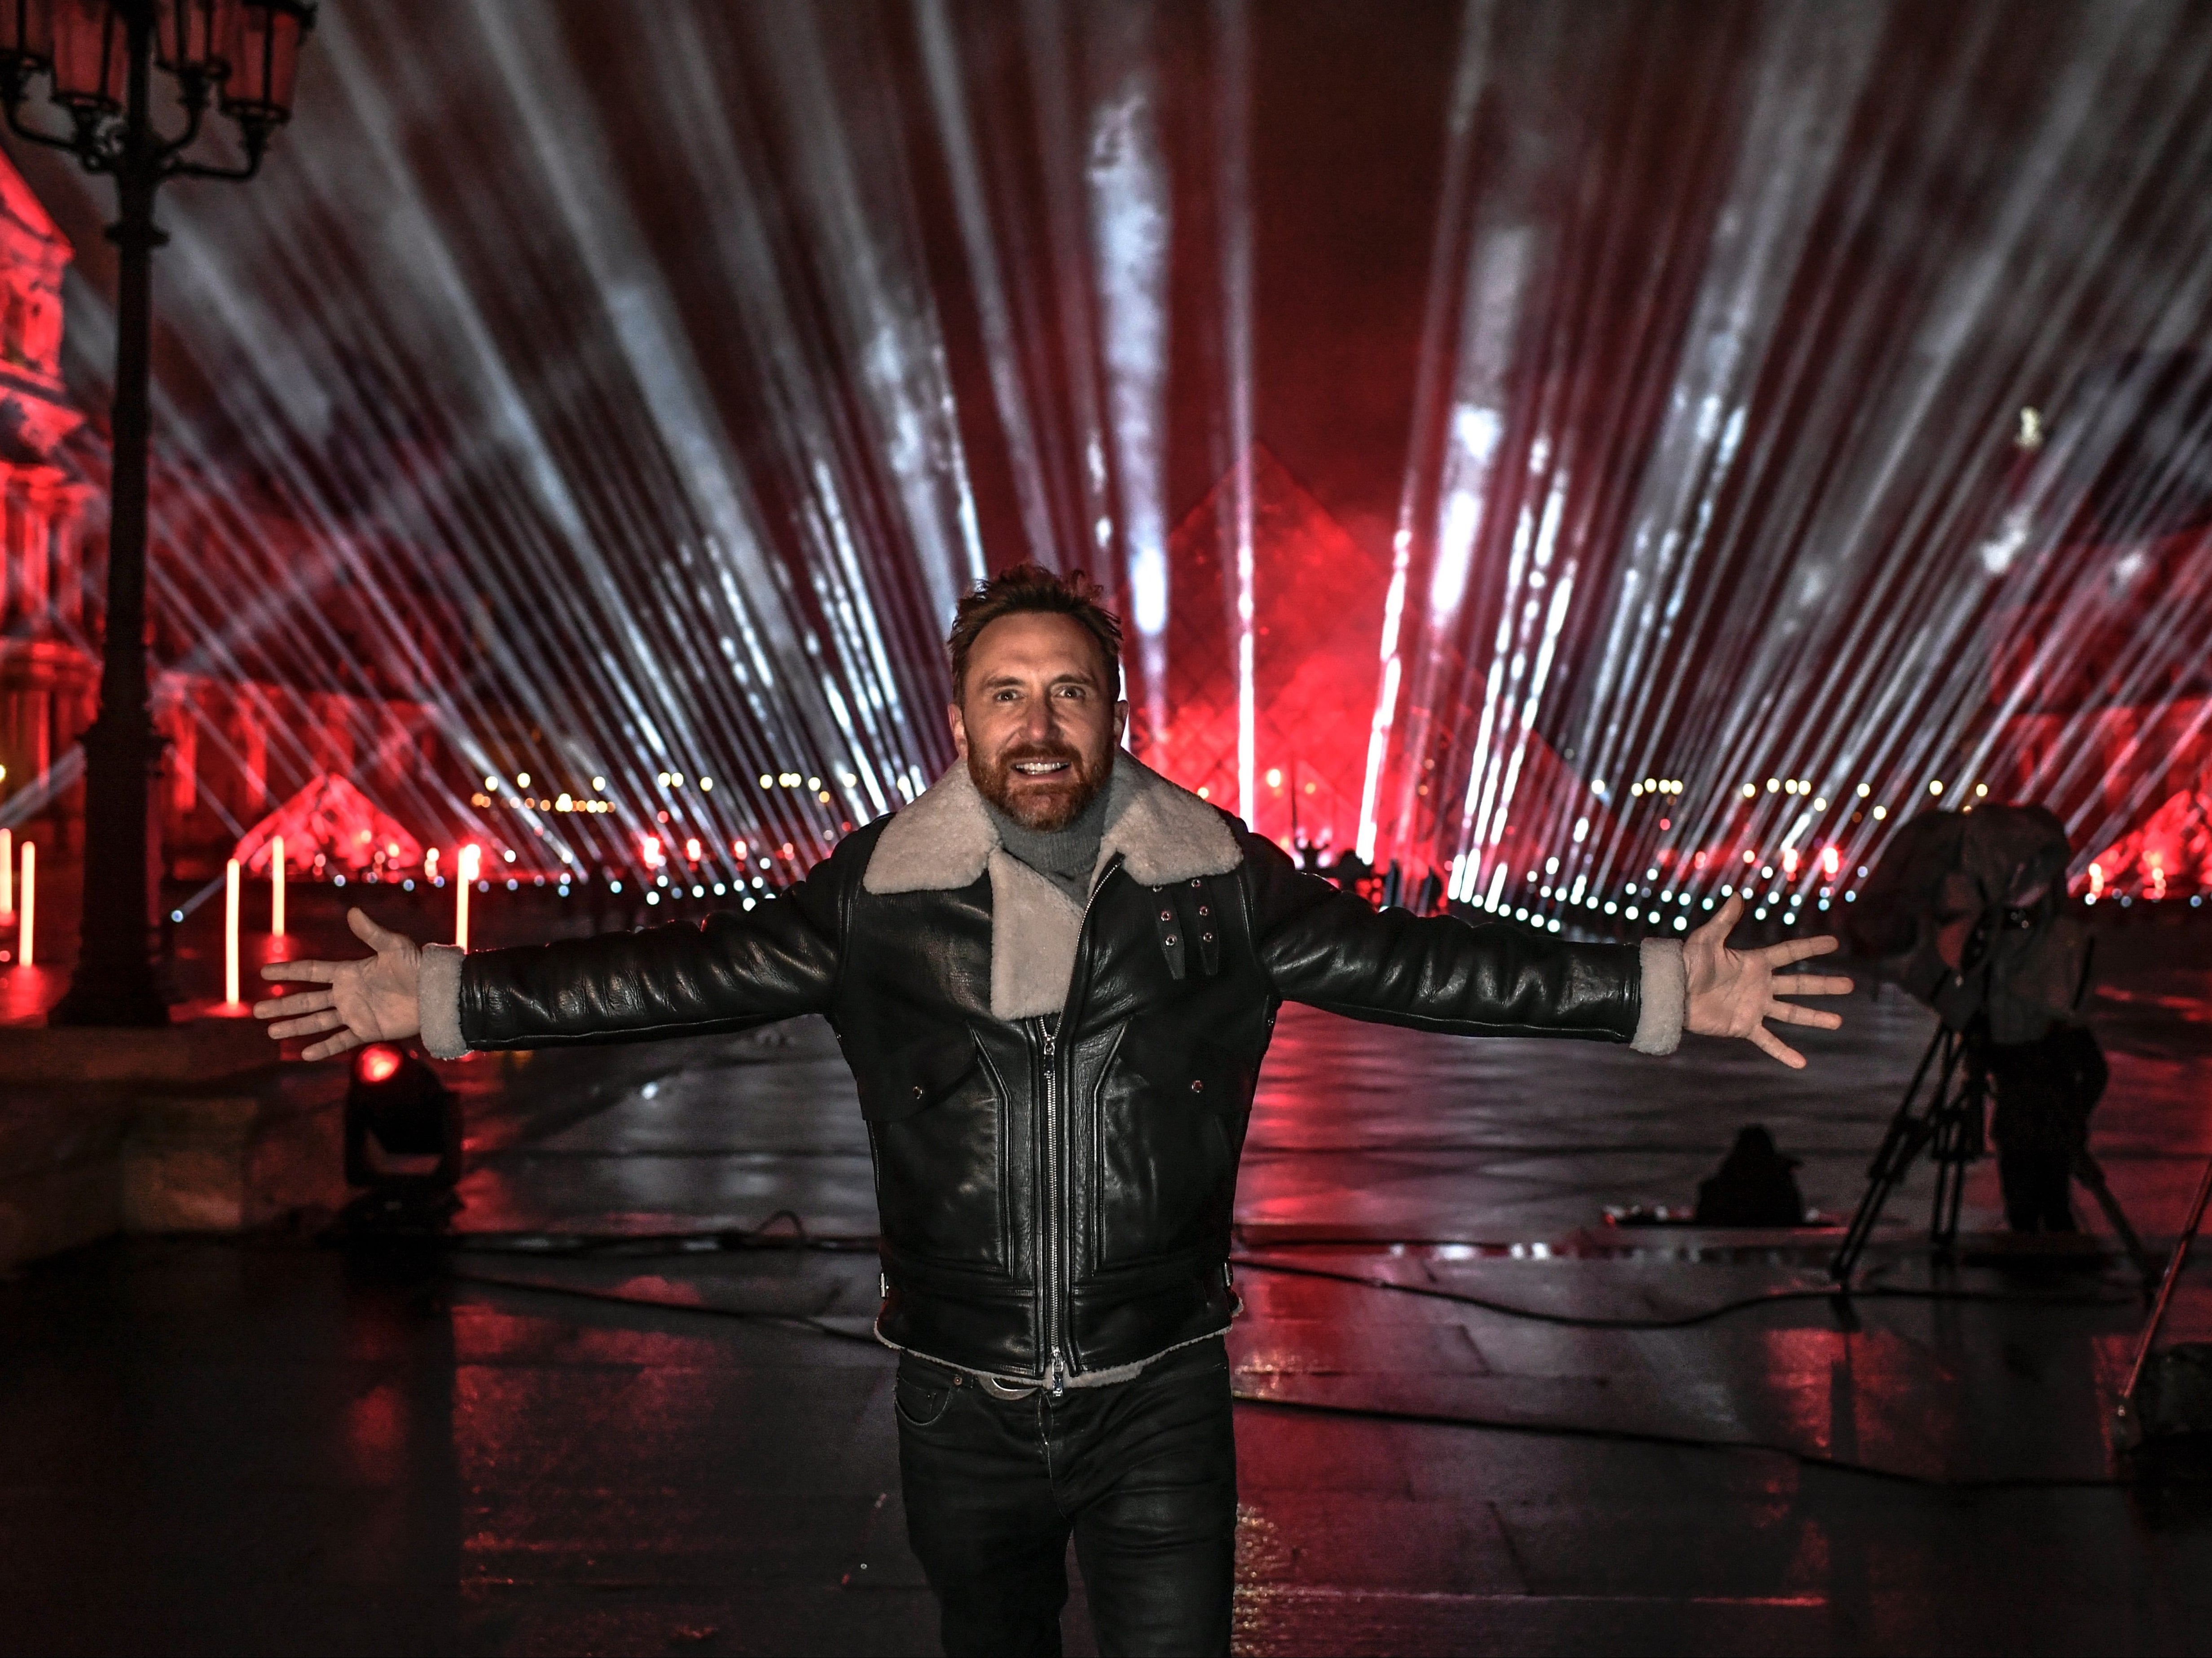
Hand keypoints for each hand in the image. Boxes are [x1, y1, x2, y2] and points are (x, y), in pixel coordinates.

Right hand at [253, 907, 423, 1061]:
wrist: (436, 993)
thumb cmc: (417, 966)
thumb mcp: (394, 946)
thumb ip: (371, 933)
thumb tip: (352, 911)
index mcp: (349, 972)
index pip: (312, 972)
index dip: (288, 972)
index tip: (265, 972)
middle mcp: (347, 994)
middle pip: (307, 1000)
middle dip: (282, 1005)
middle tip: (256, 1010)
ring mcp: (356, 1013)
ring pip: (318, 1022)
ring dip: (295, 1026)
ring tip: (271, 1031)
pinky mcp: (368, 1030)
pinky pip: (341, 1040)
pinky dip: (324, 1048)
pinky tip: (305, 1054)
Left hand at [1683, 895, 1853, 1068]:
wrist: (1671, 991)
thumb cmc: (1686, 963)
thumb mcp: (1706, 939)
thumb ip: (1724, 920)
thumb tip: (1738, 896)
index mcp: (1754, 963)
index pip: (1789, 953)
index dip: (1810, 947)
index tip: (1833, 943)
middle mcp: (1759, 985)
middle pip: (1799, 985)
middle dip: (1824, 985)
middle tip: (1849, 985)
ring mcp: (1754, 1007)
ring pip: (1791, 1013)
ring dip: (1814, 1018)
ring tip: (1838, 1021)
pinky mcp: (1743, 1026)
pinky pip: (1768, 1041)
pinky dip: (1783, 1052)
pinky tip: (1801, 1063)